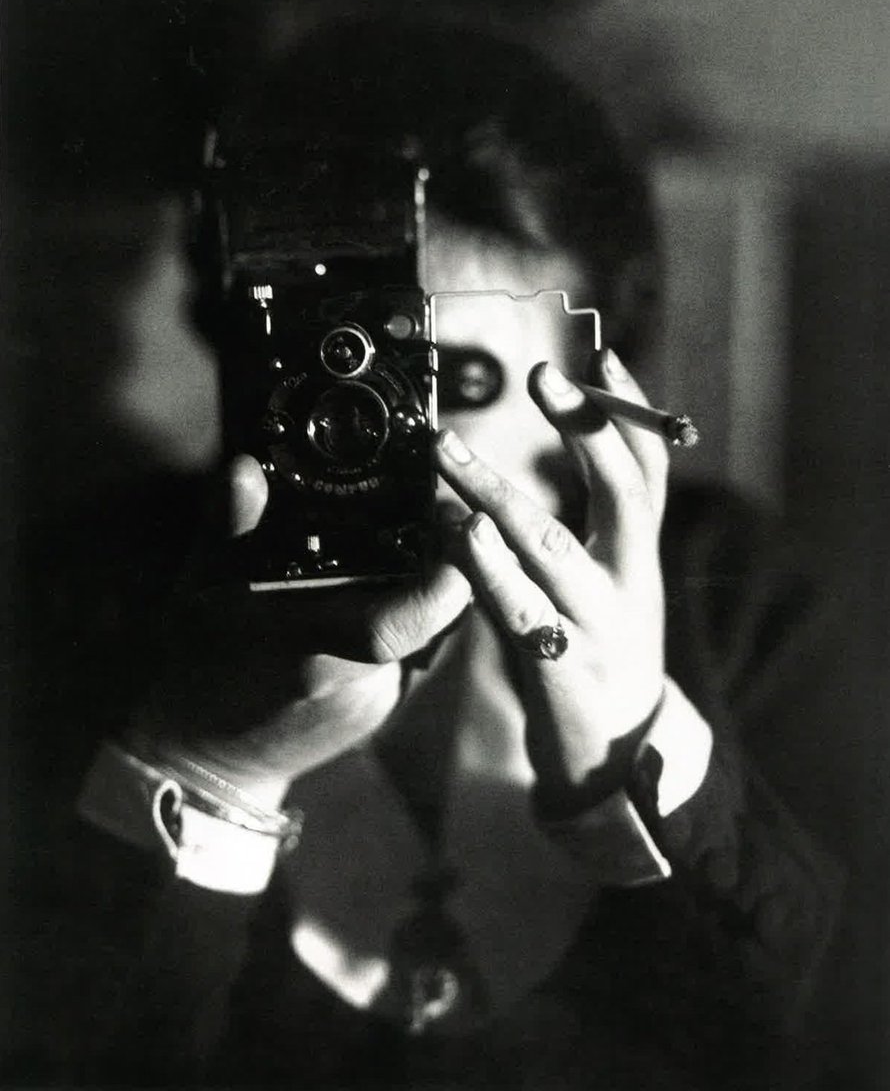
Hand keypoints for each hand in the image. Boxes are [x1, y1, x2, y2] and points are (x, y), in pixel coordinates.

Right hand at [133, 456, 471, 804]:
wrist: (209, 753)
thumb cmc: (201, 662)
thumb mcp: (202, 588)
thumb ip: (229, 528)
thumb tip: (246, 468)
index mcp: (309, 650)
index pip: (398, 626)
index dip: (442, 582)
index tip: (453, 521)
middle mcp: (354, 678)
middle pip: (437, 620)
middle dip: (454, 563)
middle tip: (445, 511)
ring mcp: (375, 696)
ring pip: (437, 632)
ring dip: (440, 584)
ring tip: (430, 533)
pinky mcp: (385, 701)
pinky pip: (421, 647)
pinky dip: (421, 609)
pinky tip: (406, 576)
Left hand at [434, 350, 667, 810]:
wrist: (616, 753)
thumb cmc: (603, 643)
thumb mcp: (615, 575)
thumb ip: (597, 513)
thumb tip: (577, 426)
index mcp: (641, 554)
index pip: (650, 467)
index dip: (629, 409)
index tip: (603, 354)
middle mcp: (631, 583)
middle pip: (623, 493)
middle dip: (585, 429)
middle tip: (541, 375)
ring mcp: (598, 628)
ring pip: (553, 548)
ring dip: (498, 494)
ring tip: (449, 453)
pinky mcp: (561, 670)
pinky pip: (519, 611)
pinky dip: (484, 569)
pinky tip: (455, 534)